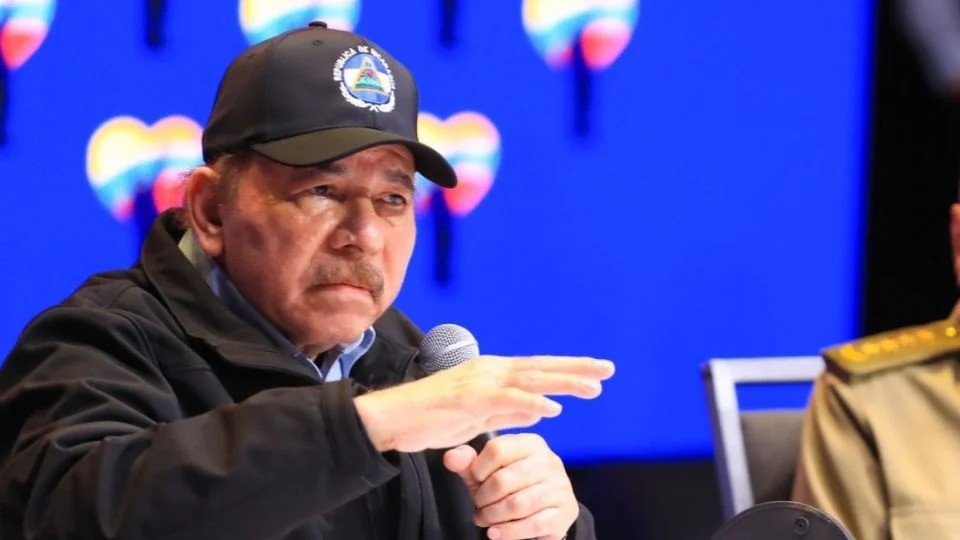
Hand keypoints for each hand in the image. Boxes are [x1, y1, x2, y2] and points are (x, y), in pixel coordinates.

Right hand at [355, 355, 613, 452]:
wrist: (395, 419)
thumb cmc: (432, 418)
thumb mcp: (478, 416)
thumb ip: (508, 412)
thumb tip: (541, 411)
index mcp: (493, 373)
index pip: (538, 369)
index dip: (567, 369)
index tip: (595, 371)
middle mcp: (491, 371)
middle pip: (541, 367)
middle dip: (576, 368)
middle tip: (608, 369)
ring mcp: (481, 383)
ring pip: (530, 379)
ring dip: (563, 381)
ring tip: (593, 387)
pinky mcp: (470, 400)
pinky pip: (506, 400)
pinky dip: (530, 403)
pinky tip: (552, 408)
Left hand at [444, 433, 577, 539]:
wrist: (547, 510)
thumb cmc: (512, 486)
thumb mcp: (488, 471)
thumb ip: (468, 463)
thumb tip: (450, 457)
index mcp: (530, 444)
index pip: (497, 448)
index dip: (478, 468)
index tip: (475, 480)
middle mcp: (549, 461)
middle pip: (504, 480)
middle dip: (484, 498)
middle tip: (479, 506)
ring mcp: (560, 487)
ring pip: (517, 504)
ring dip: (493, 516)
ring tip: (485, 519)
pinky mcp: (564, 512)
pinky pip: (532, 524)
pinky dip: (508, 532)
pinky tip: (495, 533)